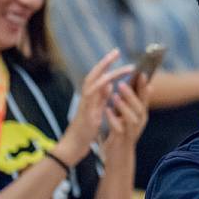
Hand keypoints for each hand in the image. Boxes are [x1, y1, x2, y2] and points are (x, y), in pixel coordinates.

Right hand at [58, 49, 131, 163]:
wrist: (73, 147)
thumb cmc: (84, 131)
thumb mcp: (95, 112)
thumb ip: (101, 98)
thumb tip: (110, 85)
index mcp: (91, 97)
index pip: (98, 76)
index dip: (106, 65)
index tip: (116, 54)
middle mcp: (86, 97)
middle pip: (93, 74)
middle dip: (105, 62)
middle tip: (117, 51)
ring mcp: (85, 103)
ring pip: (93, 82)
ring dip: (108, 72)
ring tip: (124, 68)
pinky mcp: (85, 112)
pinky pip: (91, 96)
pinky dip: (100, 87)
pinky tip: (110, 82)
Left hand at [100, 75, 149, 161]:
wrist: (120, 155)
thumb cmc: (123, 132)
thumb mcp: (129, 115)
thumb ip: (131, 102)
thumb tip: (134, 84)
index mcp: (141, 115)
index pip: (145, 98)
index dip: (144, 86)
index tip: (142, 73)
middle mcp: (139, 122)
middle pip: (139, 107)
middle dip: (131, 95)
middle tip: (122, 83)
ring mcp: (132, 131)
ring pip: (131, 118)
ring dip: (123, 106)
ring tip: (114, 96)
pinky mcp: (122, 139)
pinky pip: (119, 128)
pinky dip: (113, 119)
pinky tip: (106, 110)